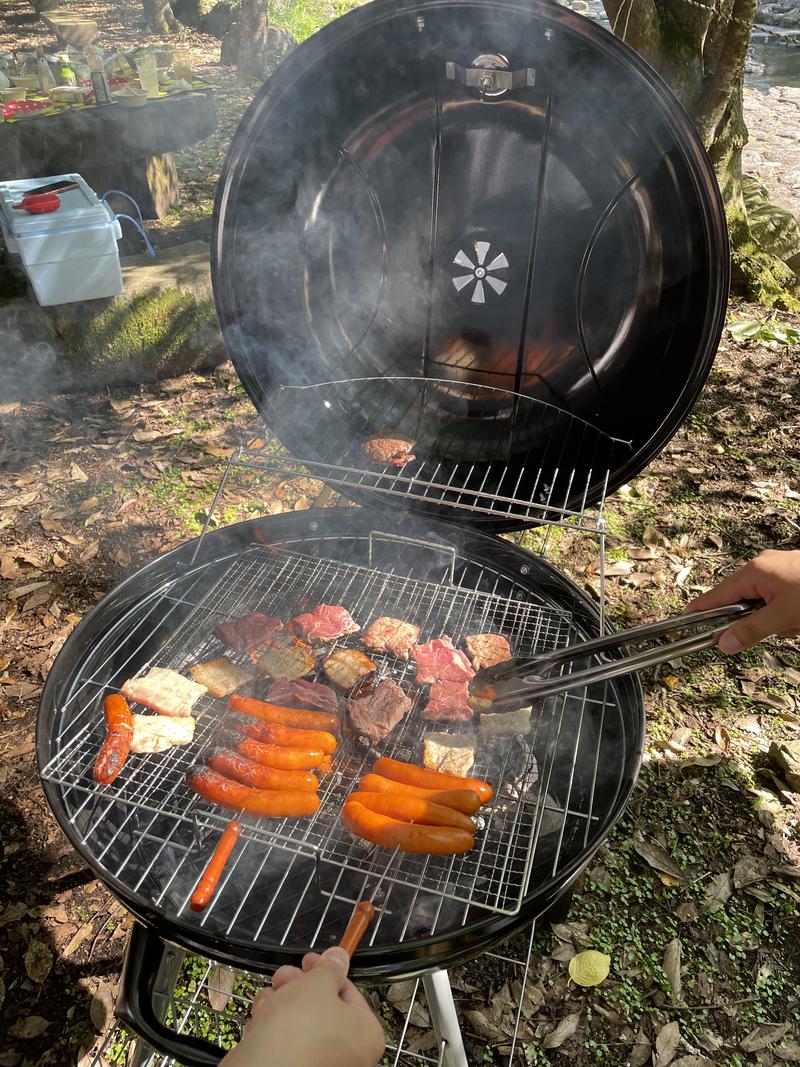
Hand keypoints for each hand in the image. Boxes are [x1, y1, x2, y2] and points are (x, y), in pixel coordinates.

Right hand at [220, 946, 384, 1066]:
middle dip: (299, 986)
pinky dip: (274, 1027)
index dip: (327, 971)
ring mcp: (320, 1063)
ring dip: (282, 1003)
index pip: (349, 992)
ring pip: (301, 1023)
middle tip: (286, 976)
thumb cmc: (300, 1031)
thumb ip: (330, 968)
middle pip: (322, 1007)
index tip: (310, 960)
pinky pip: (287, 1041)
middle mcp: (347, 1053)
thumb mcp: (318, 985)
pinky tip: (262, 1017)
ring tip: (271, 997)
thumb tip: (339, 957)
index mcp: (365, 1034)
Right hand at [686, 550, 799, 652]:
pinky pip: (775, 598)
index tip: (686, 618)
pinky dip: (783, 611)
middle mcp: (763, 566)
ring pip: (761, 603)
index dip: (701, 609)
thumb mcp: (784, 615)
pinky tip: (798, 617)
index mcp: (755, 571)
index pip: (718, 595)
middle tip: (771, 629)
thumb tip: (726, 642)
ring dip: (775, 618)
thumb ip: (753, 630)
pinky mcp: (789, 575)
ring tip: (795, 621)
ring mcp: (777, 569)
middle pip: (741, 601)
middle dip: (756, 620)